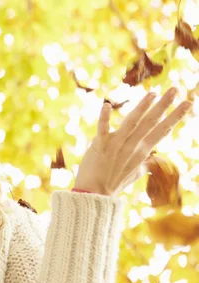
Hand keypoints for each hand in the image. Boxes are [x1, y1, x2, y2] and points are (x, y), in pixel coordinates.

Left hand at [73, 87, 192, 196]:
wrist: (94, 193)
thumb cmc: (113, 182)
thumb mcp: (134, 173)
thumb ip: (143, 163)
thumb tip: (150, 161)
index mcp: (142, 151)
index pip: (162, 130)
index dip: (175, 116)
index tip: (188, 103)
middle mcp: (132, 146)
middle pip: (151, 122)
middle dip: (164, 105)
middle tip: (176, 89)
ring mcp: (117, 145)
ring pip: (132, 122)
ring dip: (142, 107)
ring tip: (152, 93)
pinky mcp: (100, 145)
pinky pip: (102, 129)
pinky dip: (103, 117)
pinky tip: (105, 105)